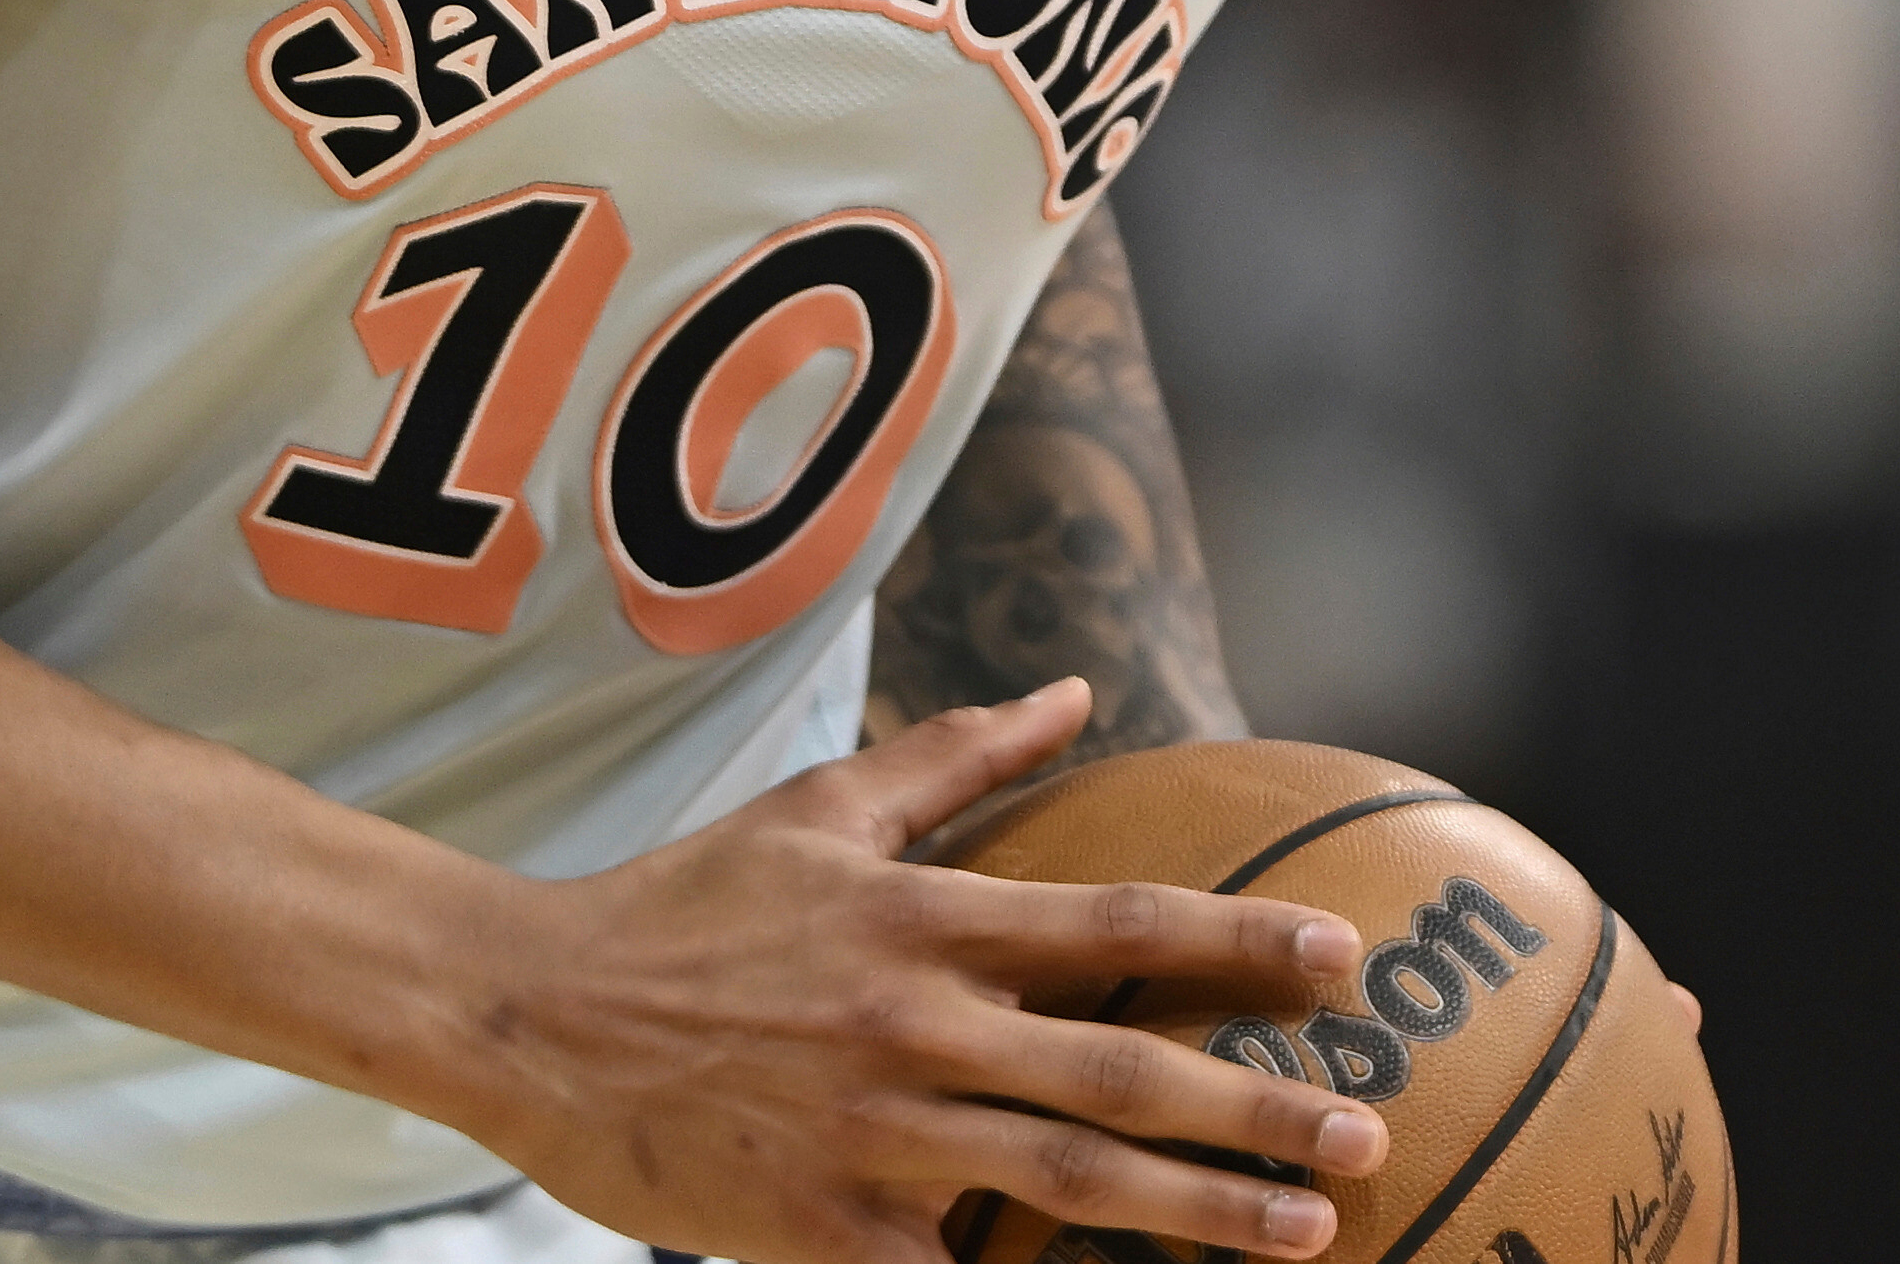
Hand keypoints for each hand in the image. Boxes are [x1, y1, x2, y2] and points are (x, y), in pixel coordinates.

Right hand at [437, 679, 1389, 1263]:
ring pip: (1069, 1183)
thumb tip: (1076, 688)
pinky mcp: (825, 1232)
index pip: (1117, 925)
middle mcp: (915, 1026)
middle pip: (1120, 1073)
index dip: (1240, 943)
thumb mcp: (821, 811)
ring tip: (1310, 1230)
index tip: (1346, 960)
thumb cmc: (685, 907)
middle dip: (1258, 1106)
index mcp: (922, 919)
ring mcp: (874, 1137)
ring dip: (1203, 1215)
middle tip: (1369, 1126)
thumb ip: (959, 755)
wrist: (530, 1014)